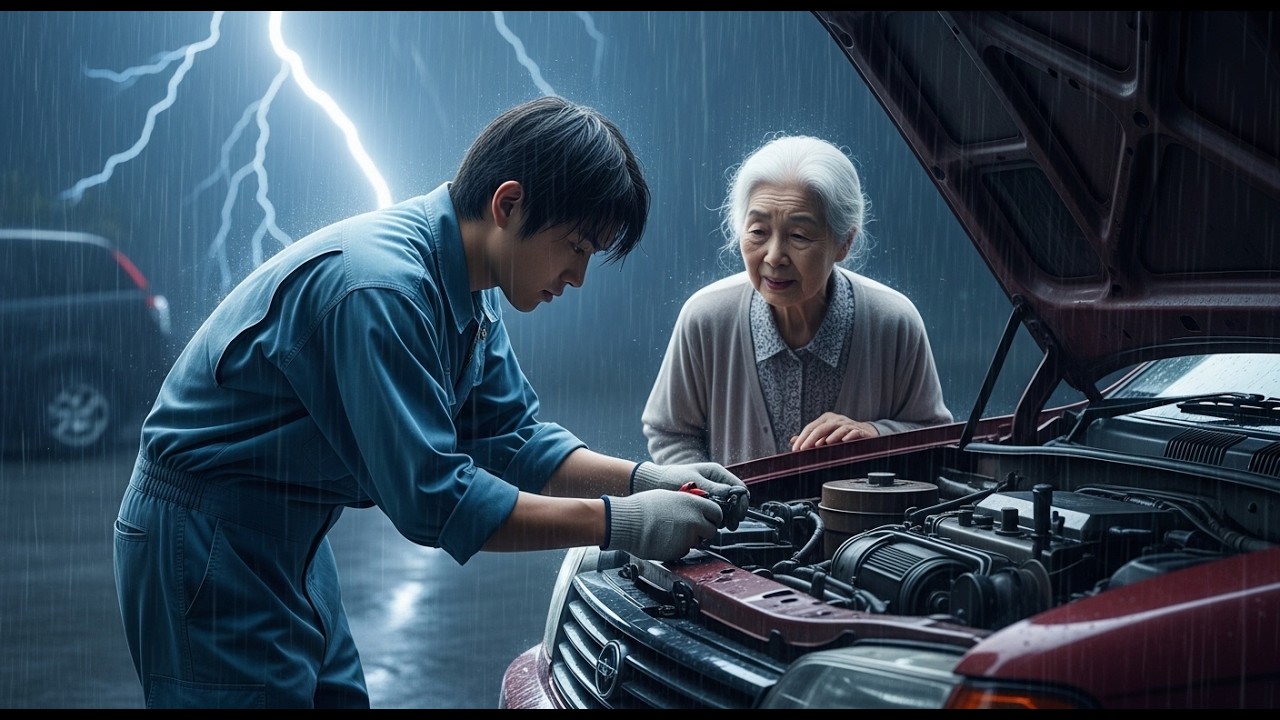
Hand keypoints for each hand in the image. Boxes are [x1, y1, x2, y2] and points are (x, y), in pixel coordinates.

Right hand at [601, 490, 721, 560]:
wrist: (629, 522)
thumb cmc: (644, 507)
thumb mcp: (670, 496)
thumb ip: (688, 503)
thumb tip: (697, 508)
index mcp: (693, 504)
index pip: (717, 513)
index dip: (713, 517)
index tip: (707, 519)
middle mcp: (695, 520)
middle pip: (712, 530)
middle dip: (704, 531)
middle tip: (692, 529)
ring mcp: (688, 537)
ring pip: (698, 542)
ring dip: (690, 539)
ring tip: (671, 532)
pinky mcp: (680, 551)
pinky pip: (685, 550)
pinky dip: (679, 547)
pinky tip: (665, 540)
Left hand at [631, 461, 749, 529]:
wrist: (652, 484)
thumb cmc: (670, 479)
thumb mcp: (693, 483)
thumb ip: (712, 489)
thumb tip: (731, 494)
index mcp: (716, 473)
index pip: (739, 488)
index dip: (742, 502)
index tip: (738, 515)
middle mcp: (716, 482)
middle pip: (736, 500)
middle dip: (735, 513)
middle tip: (731, 525)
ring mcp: (710, 493)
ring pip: (727, 508)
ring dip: (725, 518)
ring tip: (719, 526)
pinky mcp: (703, 502)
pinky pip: (715, 512)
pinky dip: (715, 519)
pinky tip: (710, 525)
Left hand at [790, 412, 878, 451]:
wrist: (865, 433)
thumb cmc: (842, 435)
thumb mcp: (825, 435)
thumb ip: (810, 438)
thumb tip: (793, 440)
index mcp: (826, 419)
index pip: (811, 427)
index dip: (802, 438)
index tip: (795, 449)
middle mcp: (836, 419)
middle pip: (822, 427)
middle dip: (811, 439)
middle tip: (804, 449)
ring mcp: (849, 424)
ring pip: (838, 428)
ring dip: (831, 436)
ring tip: (824, 444)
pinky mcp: (860, 430)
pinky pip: (854, 431)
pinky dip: (849, 435)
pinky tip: (844, 440)